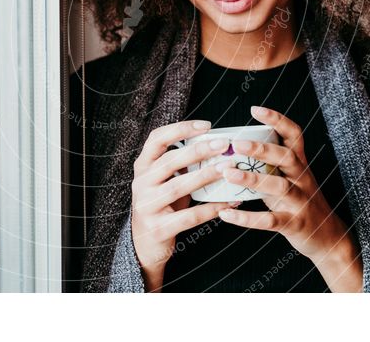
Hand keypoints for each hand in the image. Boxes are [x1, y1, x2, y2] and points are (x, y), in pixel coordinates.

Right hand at [131, 119, 239, 291]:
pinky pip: (188, 216)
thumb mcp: (163, 180)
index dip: (180, 129)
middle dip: (198, 151)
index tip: (207, 125)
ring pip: (178, 187)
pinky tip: (228, 202)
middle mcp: (141, 183)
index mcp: (143, 166)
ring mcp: (147, 206)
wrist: (143, 243)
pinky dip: (210, 208)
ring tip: (228, 169)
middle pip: (169, 161)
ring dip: (206, 176)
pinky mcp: (158, 228)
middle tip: (224, 145)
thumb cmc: (162, 204)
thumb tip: (217, 144)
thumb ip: (180, 163)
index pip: (157, 139)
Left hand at [217, 106, 362, 291]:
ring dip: (252, 178)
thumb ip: (270, 164)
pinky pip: (270, 220)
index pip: (294, 135)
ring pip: (279, 186)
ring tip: (227, 173)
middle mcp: (302, 179)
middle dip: (262, 149)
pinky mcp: (295, 224)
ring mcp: (300, 202)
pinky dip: (247, 218)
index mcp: (300, 164)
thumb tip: (234, 147)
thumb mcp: (290, 178)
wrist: (328, 238)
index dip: (277, 120)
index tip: (255, 109)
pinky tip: (225, 213)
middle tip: (236, 143)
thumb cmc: (299, 202)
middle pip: (286, 157)